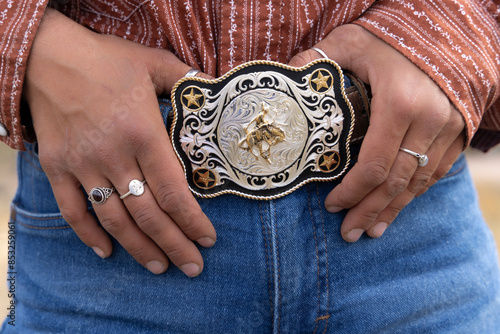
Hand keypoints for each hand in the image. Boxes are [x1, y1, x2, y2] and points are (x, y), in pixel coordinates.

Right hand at [24, 8, 215, 275]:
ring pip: (114, 219)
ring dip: (138, 248)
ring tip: (159, 267)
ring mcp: (82, 165)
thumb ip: (187, 80)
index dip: (192, 221)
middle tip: (192, 268)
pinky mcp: (58, 167)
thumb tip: (216, 91)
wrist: (47, 55)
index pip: (173, 191)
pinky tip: (107, 252)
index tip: (208, 240)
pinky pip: (72, 210)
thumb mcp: (154, 63)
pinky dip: (88, 235)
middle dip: (173, 245)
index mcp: (143, 134)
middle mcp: (114, 156)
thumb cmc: (106, 59)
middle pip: (147, 214)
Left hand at [289, 24, 464, 241]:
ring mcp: (449, 127)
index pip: (374, 165)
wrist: (448, 27)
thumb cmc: (392, 34)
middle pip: (396, 182)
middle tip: (349, 234)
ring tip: (372, 231)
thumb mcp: (349, 41)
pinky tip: (399, 206)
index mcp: (399, 103)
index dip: (352, 192)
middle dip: (369, 212)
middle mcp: (430, 120)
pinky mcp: (460, 130)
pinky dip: (416, 192)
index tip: (332, 206)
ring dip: (394, 210)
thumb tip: (285, 81)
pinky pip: (438, 171)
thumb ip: (316, 61)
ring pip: (419, 182)